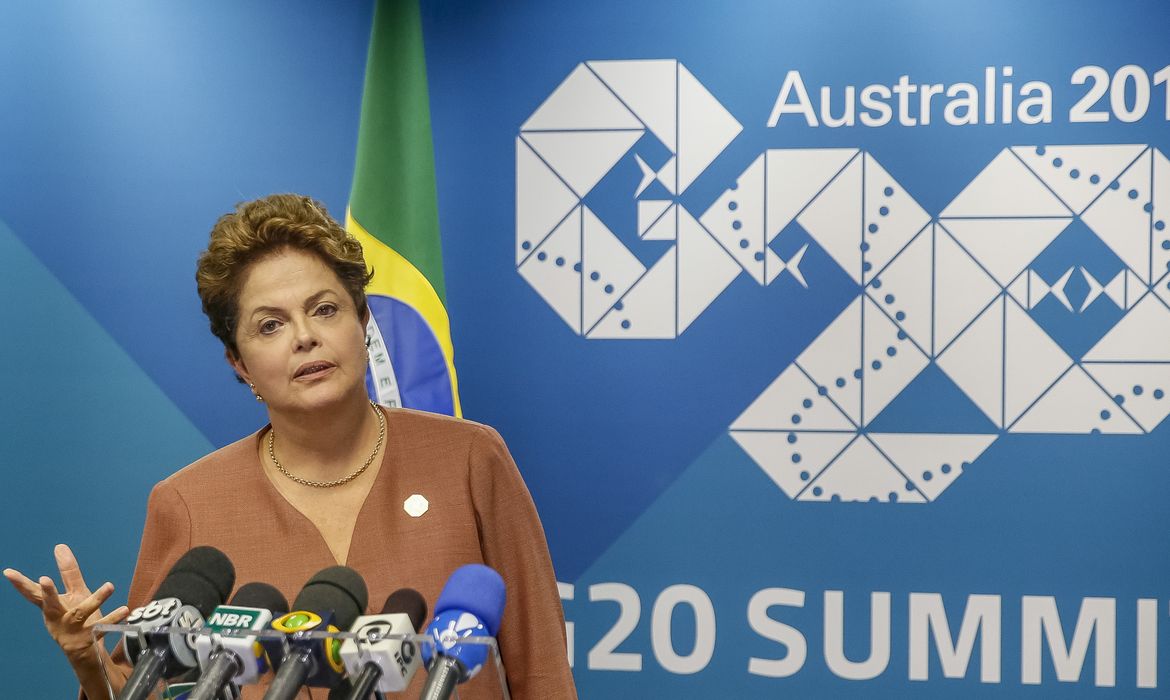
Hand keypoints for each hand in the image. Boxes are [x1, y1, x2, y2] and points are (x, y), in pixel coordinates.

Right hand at [3, 544, 128, 663]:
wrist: (83, 653)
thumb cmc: (75, 618)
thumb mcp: (73, 593)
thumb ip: (68, 572)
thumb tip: (60, 546)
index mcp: (52, 607)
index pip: (33, 593)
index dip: (20, 583)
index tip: (8, 571)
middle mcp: (59, 618)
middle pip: (51, 604)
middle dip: (47, 592)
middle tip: (43, 578)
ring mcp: (73, 629)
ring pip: (81, 613)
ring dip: (95, 599)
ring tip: (109, 585)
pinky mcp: (89, 637)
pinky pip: (102, 627)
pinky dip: (113, 619)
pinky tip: (124, 609)